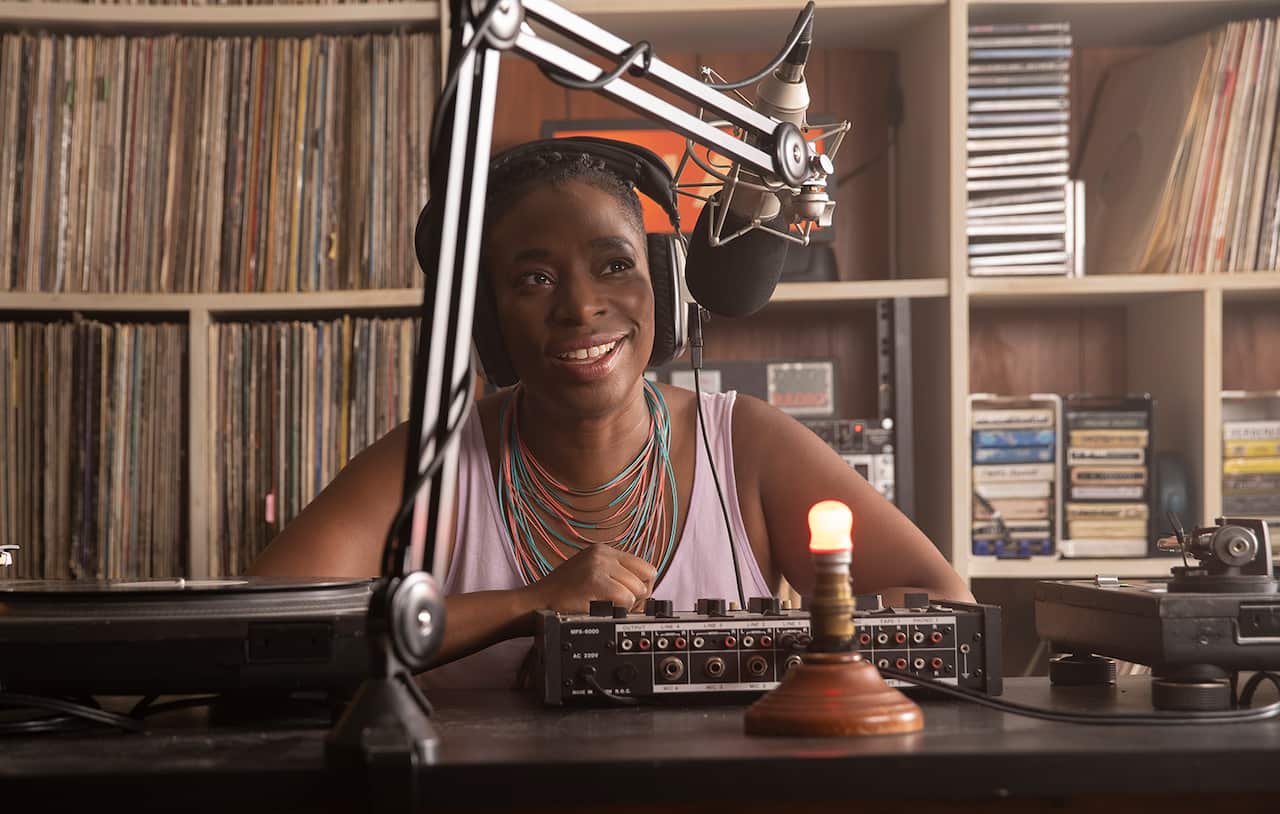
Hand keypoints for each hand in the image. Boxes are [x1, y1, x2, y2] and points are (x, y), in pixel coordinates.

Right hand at [526, 544, 657, 613]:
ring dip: (628, 606)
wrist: (535, 604)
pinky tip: (603, 610)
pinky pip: (626, 598)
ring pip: (638, 589)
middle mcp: (602, 554)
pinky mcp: (594, 581)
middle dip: (639, 597)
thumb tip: (644, 589)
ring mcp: (598, 565)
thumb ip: (613, 575)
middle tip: (622, 607)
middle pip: (646, 578)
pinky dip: (620, 610)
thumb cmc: (561, 595)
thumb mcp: (589, 574)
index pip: (644, 567)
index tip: (631, 600)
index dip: (642, 587)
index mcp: (603, 550)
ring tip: (609, 609)